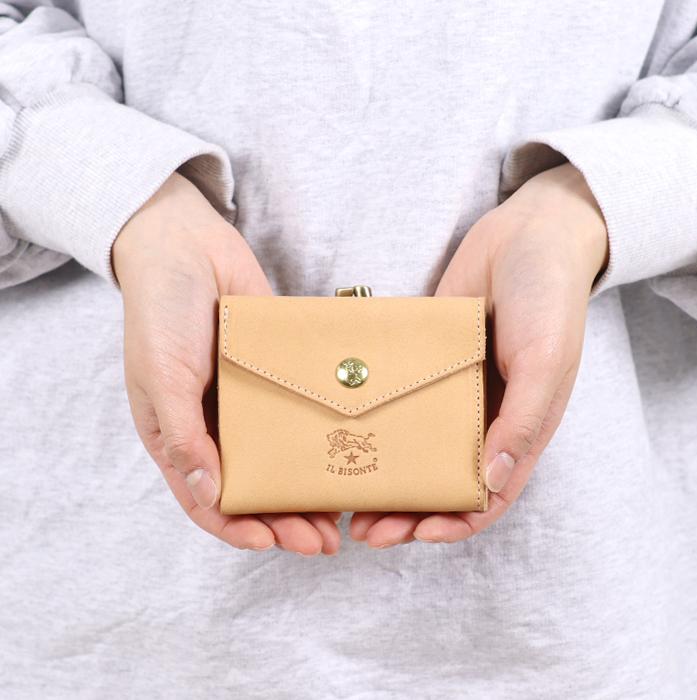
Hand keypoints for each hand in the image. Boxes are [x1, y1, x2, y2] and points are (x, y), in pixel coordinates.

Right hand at [113, 173, 340, 555]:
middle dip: (286, 519)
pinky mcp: (275, 376)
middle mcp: (216, 427)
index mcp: (180, 436)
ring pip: (283, 459)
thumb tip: (211, 495)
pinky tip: (349, 453)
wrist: (188, 245)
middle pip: (253, 488)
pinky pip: (300, 414)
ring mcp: (248, 402)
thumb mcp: (162, 376)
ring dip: (308, 487)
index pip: (207, 500)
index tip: (275, 544)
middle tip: (324, 542)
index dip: (239, 529)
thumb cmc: (161, 312)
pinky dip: (320, 438)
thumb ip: (184, 435)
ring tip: (344, 512)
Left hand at [350, 163, 608, 547]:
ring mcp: (451, 393)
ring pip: (413, 448)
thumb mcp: (547, 361)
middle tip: (366, 529)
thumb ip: (522, 421)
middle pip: (442, 480)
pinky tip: (343, 435)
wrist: (525, 233)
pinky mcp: (425, 365)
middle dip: (407, 511)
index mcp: (519, 429)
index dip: (455, 522)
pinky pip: (397, 401)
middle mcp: (482, 419)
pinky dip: (375, 423)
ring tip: (347, 497)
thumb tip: (490, 482)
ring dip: (385, 476)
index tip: (416, 534)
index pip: (488, 495)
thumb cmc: (549, 298)